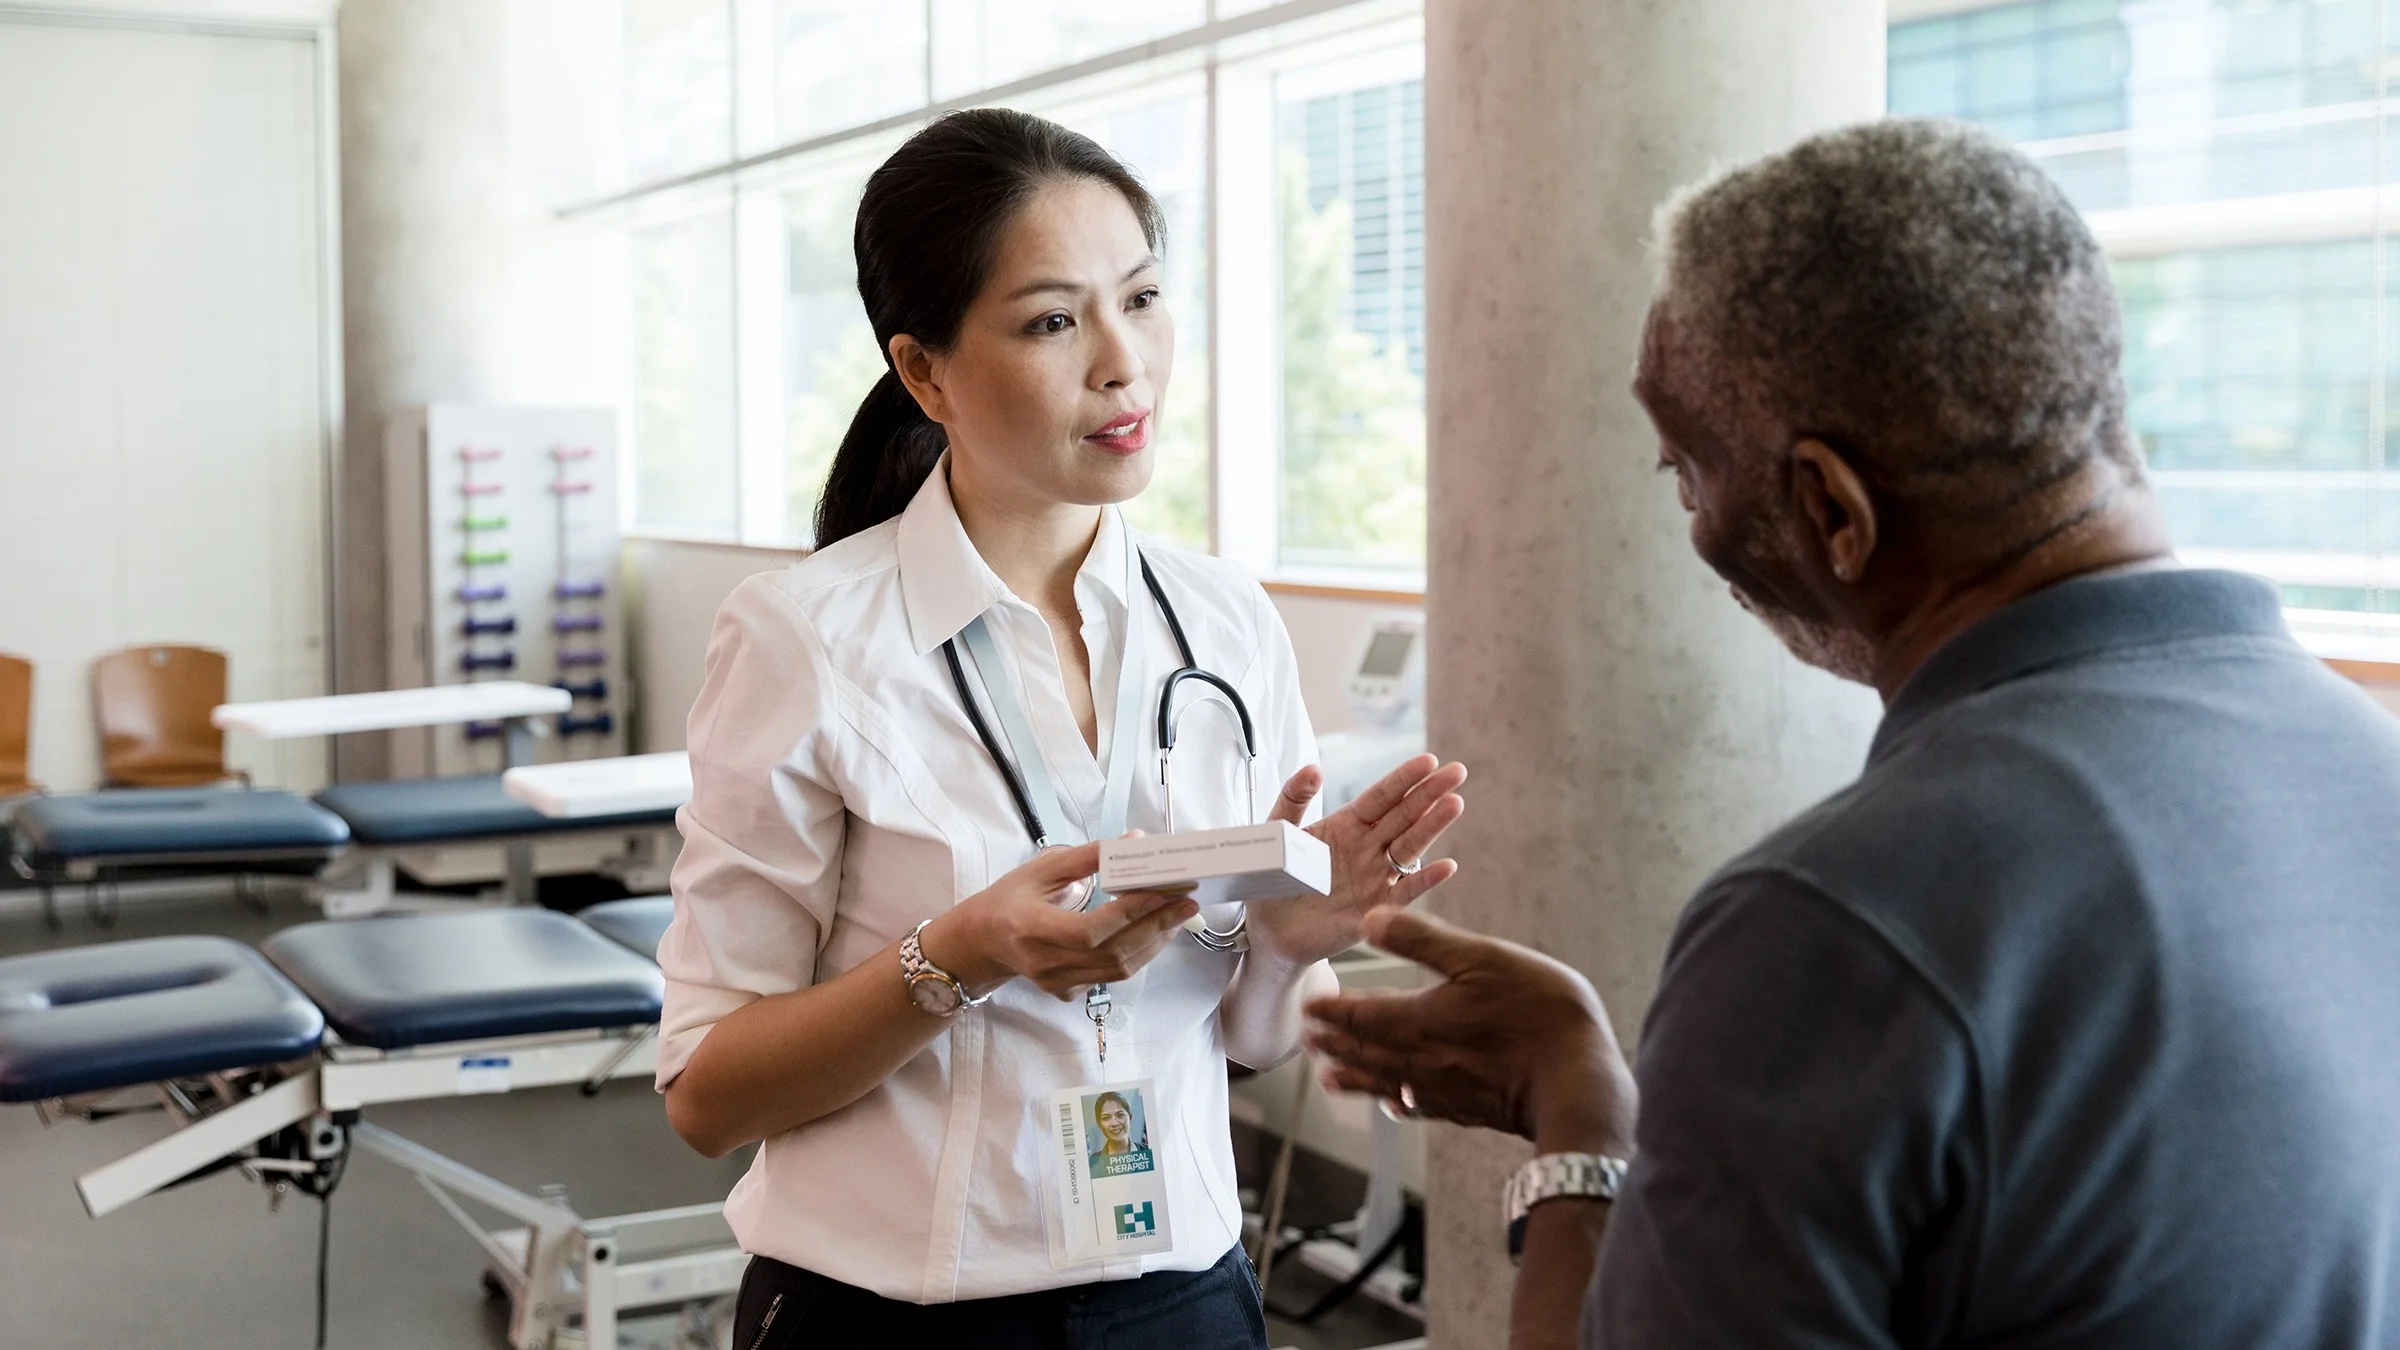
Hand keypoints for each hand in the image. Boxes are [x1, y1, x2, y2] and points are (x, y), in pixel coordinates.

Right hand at [921, 842, 1199, 1000]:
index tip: (1162, 890)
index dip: (1128, 914)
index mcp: (1030, 928)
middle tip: (1186, 901)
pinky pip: (1112, 976)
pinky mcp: (1067, 992)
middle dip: (1156, 926)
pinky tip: (1155, 931)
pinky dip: (1139, 953)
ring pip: (1119, 969)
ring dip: (1154, 941)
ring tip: (1177, 914)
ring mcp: (1056, 983)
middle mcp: (1044, 963)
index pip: (1088, 930)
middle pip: (1112, 953)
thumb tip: (1135, 842)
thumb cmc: (1010, 899)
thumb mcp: (1042, 868)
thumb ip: (1089, 856)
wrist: (983, 942)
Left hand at [1246, 754, 1468, 966]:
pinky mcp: (1376, 909)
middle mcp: (1368, 848)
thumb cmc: (1274, 880)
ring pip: (1410, 847)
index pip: (1381, 797)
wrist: (1271, 932)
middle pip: (1404, 816)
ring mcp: (1376, 877)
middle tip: (1456, 772)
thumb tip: (1313, 768)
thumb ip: (1292, 800)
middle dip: (1430, 793)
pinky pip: (1405, 892)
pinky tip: (1446, 866)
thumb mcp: (1278, 834)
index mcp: (1347, 825)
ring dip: (1432, 826)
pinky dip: (1425, 880)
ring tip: (1454, 804)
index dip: (1403, 779)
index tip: (1428, 761)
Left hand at [1303, 908, 1636, 1153]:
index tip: (1310, 1006)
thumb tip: (1371, 917)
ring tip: (1330, 1079)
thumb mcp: (1479, 958)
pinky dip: (1396, 1104)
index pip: (1359, 1016)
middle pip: (1364, 1053)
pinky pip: (1417, 1108)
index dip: (1332, 1011)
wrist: (1578, 1084)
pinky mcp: (1467, 1111)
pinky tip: (1396, 1105)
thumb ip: (1422, 940)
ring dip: (1354, 1079)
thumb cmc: (1534, 1013)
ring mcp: (1443, 1091)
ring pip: (1384, 1084)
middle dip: (1334, 1044)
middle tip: (1309, 1039)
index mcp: (1417, 1021)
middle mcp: (1419, 1061)